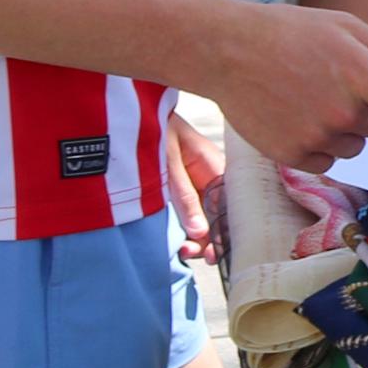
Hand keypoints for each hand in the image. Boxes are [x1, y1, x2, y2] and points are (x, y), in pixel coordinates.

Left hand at [162, 106, 221, 260]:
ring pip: (208, 219)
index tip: (213, 253)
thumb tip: (200, 233)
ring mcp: (200, 186)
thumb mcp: (169, 164)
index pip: (232, 206)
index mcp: (217, 168)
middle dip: (210, 239)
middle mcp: (213, 179)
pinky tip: (181, 242)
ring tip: (183, 250)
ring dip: (198, 238)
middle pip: (222, 216)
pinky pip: (194, 215)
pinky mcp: (186, 191)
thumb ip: (185, 197)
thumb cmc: (156, 130)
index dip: (226, 231)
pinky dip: (189, 230)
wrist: (135, 113)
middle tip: (193, 254)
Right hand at [203, 0, 367, 176]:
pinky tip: (294, 114)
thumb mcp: (345, 28)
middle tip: (340, 85)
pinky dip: (318, 144)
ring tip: (309, 95)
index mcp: (362, 74)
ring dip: (344, 128)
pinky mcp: (292, 155)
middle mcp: (343, 109)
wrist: (226, 49)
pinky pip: (326, 161)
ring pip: (355, 146)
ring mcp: (316, 135)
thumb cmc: (291, 32)